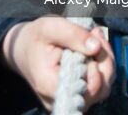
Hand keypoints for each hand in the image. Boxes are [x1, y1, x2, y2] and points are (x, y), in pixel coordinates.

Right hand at [0, 17, 114, 109]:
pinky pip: (98, 88)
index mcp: (50, 84)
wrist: (22, 50)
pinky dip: (101, 68)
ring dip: (105, 63)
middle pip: (99, 89)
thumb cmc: (34, 38)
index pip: (87, 87)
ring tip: (96, 39)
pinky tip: (94, 49)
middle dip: (104, 60)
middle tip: (97, 34)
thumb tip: (96, 46)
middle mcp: (60, 99)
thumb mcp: (49, 27)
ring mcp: (68, 100)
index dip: (97, 66)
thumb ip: (73, 34)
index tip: (94, 40)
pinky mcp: (75, 96)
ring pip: (102, 89)